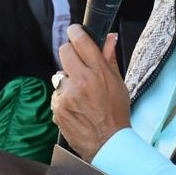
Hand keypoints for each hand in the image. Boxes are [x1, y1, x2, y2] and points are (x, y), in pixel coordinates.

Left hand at [51, 25, 131, 161]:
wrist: (108, 143)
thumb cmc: (116, 114)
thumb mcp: (118, 83)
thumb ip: (110, 58)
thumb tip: (109, 37)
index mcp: (98, 73)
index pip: (81, 41)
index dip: (76, 32)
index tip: (75, 31)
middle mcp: (81, 81)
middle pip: (64, 51)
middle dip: (70, 53)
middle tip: (77, 62)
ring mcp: (67, 95)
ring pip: (60, 74)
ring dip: (68, 80)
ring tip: (81, 94)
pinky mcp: (57, 107)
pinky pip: (57, 93)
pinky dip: (64, 97)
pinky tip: (76, 106)